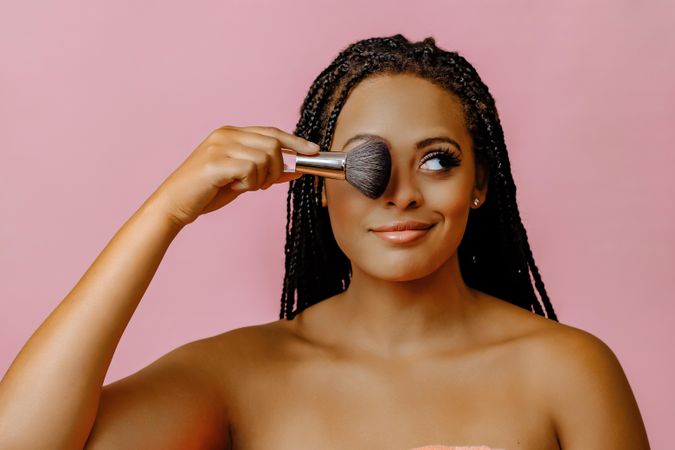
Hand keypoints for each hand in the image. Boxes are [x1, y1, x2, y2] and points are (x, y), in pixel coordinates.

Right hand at [146, 125, 319, 227]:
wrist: (174, 205)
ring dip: (260, 179)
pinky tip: (233, 187)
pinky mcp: (216, 162)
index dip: (296, 141)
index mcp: (231, 133)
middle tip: (262, 184)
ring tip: (241, 186)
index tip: (314, 151)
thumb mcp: (242, 180)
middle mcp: (226, 134)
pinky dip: (248, 184)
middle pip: (274, 145)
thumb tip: (297, 169)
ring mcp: (220, 146)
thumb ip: (267, 172)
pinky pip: (251, 170)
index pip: (272, 132)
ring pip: (265, 158)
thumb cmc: (206, 192)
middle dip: (277, 169)